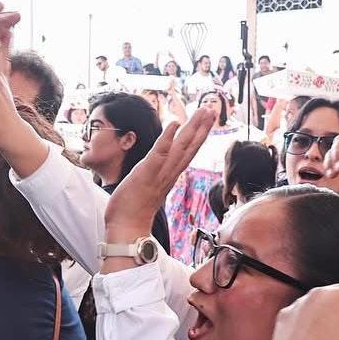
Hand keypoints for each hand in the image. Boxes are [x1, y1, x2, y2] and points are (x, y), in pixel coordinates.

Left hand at [103, 107, 214, 236]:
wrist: (126, 230)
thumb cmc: (133, 211)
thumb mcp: (146, 189)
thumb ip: (154, 177)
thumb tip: (156, 169)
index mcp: (168, 176)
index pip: (187, 153)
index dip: (198, 136)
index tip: (207, 120)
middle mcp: (168, 174)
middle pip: (189, 147)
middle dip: (201, 127)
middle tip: (212, 109)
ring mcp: (159, 174)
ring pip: (180, 148)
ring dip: (192, 129)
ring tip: (203, 112)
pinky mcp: (146, 175)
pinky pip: (159, 155)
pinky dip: (167, 139)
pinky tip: (174, 124)